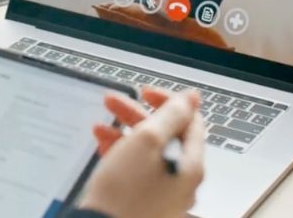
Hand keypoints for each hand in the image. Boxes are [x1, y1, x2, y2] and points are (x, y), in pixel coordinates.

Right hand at [80, 87, 205, 217]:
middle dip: (137, 114)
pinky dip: (122, 153)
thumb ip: (171, 115)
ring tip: (101, 125)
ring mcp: (164, 192)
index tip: (143, 92)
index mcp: (189, 164)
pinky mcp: (145, 201)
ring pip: (148, 151)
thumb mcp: (146, 141)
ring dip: (125, 132)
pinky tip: (104, 146)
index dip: (166, 100)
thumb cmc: (124, 192)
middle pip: (166, 135)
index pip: (189, 120)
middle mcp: (181, 179)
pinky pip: (137, 169)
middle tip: (113, 102)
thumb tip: (191, 98)